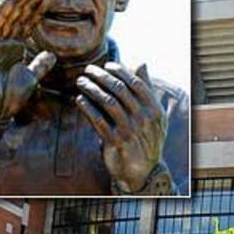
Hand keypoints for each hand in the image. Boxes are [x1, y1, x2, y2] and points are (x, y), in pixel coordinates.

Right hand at [0, 0, 56, 122]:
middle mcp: (4, 42)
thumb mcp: (31, 78)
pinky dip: (1, 15)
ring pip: (6, 19)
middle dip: (28, 2)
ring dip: (17, 3)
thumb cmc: (9, 97)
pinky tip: (9, 2)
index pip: (27, 25)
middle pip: (18, 18)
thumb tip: (53, 55)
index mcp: (15, 48)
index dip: (37, 12)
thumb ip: (41, 65)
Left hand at [76, 62, 167, 191]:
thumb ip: (147, 90)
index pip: (135, 83)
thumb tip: (140, 63)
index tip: (106, 65)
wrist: (143, 170)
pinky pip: (97, 119)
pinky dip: (86, 107)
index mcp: (154, 111)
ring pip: (107, 101)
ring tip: (81, 81)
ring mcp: (129, 131)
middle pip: (119, 89)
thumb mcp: (153, 115)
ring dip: (91, 88)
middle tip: (89, 70)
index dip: (120, 71)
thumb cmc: (146, 138)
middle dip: (101, 76)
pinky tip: (79, 99)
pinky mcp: (115, 142)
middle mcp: (143, 119)